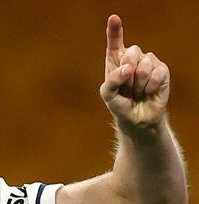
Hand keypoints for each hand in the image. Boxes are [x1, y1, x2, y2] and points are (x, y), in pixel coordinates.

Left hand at [100, 14, 169, 128]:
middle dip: (127, 73)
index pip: (115, 42)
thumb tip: (127, 68)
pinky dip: (150, 86)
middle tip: (127, 87)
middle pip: (131, 52)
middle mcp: (133, 58)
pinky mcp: (162, 70)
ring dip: (138, 83)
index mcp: (116, 61)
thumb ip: (112, 80)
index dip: (115, 30)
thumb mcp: (107, 94)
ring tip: (137, 91)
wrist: (136, 118)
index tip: (114, 18)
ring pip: (144, 65)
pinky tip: (148, 92)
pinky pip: (156, 73)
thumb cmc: (119, 104)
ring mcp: (149, 62)